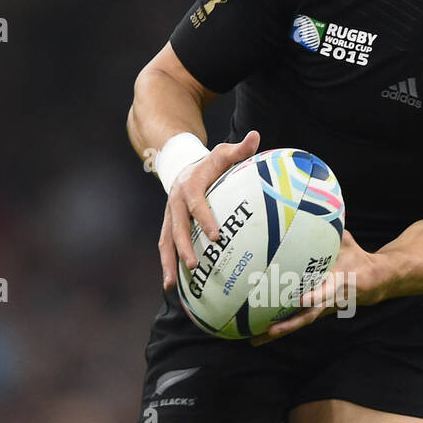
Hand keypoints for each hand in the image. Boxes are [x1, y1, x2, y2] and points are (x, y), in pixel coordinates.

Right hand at [159, 130, 259, 287]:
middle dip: (183, 248)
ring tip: (170, 285)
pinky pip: (166, 248)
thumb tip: (256, 136)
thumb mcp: (223, 154)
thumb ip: (240, 149)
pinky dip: (168, 266)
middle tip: (193, 265)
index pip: (196, 204)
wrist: (182, 166)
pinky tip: (173, 287)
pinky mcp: (168, 227)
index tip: (217, 235)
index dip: (204, 219)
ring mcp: (169, 217)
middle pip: (176, 228)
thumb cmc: (210, 164)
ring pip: (165, 242)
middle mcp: (175, 203)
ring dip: (168, 263)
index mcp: (190, 187)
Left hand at [251, 229, 386, 344]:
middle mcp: (329, 301)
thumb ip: (331, 230)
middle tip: (268, 330)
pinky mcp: (316, 311)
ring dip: (278, 332)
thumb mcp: (347, 242)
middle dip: (288, 324)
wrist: (375, 282)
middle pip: (307, 316)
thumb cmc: (357, 258)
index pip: (328, 291)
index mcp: (339, 283)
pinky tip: (258, 333)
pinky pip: (296, 320)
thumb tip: (318, 205)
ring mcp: (321, 309)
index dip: (317, 296)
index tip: (303, 299)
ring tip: (255, 340)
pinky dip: (279, 327)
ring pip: (299, 322)